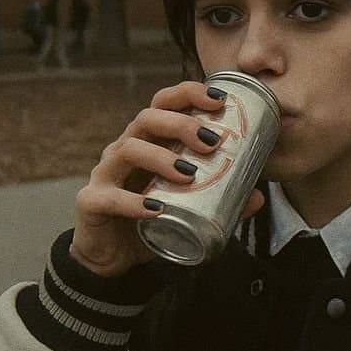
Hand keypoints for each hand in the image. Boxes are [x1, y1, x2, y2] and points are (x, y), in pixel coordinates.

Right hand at [70, 81, 264, 276]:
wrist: (112, 256)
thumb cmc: (151, 221)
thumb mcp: (189, 208)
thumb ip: (222, 201)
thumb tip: (259, 197)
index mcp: (148, 142)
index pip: (163, 103)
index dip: (188, 94)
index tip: (220, 100)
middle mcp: (124, 150)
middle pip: (146, 118)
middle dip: (180, 124)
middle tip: (211, 142)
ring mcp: (105, 174)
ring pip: (128, 149)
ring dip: (161, 158)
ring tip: (188, 175)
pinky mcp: (91, 202)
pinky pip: (109, 197)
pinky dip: (133, 202)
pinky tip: (156, 209)